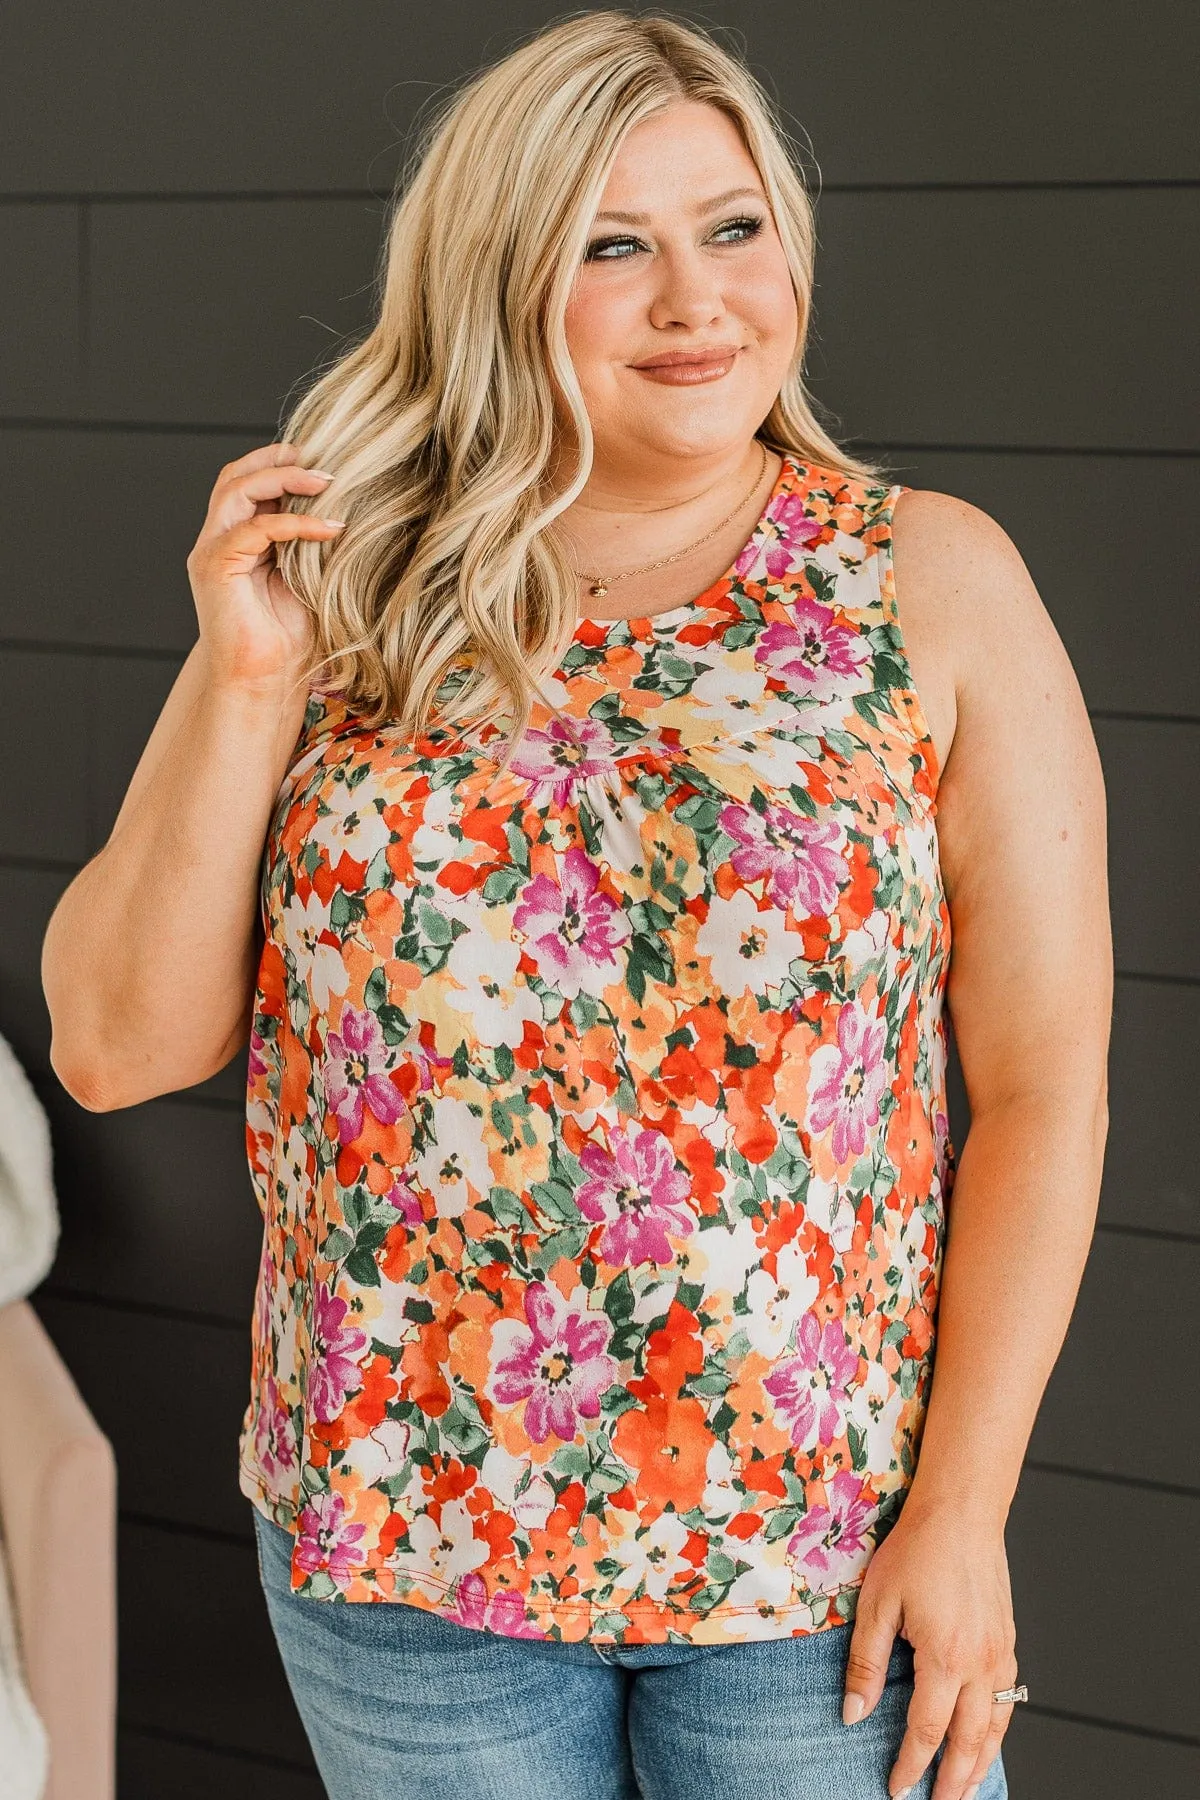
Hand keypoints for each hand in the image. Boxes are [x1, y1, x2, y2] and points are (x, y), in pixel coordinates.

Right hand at [186, 439, 345, 691]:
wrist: (267, 682)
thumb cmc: (290, 640)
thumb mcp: (307, 577)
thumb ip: (311, 541)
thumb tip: (347, 507)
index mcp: (236, 540)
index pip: (249, 483)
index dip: (282, 465)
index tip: (326, 465)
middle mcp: (217, 540)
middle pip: (236, 475)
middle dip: (279, 461)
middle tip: (326, 466)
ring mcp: (211, 551)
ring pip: (237, 489)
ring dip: (283, 478)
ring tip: (327, 483)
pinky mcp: (215, 567)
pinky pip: (254, 528)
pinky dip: (294, 523)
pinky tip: (329, 529)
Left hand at [841, 1497, 1018, 1798]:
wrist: (962, 1512)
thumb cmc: (917, 1550)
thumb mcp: (877, 1603)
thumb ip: (866, 1662)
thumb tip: (853, 1714)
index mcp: (946, 1658)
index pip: (927, 1731)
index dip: (911, 1766)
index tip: (897, 1790)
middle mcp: (981, 1664)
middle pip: (969, 1742)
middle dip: (952, 1782)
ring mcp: (1001, 1654)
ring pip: (996, 1727)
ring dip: (981, 1765)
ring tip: (965, 1791)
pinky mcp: (1008, 1641)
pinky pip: (1008, 1700)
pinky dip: (999, 1730)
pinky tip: (987, 1739)